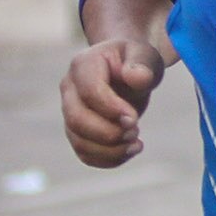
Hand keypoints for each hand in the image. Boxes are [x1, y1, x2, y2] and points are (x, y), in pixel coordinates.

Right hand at [61, 38, 164, 167]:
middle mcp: (69, 88)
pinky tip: (129, 151)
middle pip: (77, 120)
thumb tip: (138, 77)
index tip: (134, 118)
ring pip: (79, 141)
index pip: (89, 92)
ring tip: (136, 142)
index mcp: (83, 65)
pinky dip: (108, 159)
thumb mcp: (145, 56)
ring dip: (110, 150)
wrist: (129, 69)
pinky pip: (85, 153)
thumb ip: (142, 64)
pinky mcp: (77, 130)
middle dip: (109, 133)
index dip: (111, 109)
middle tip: (136, 130)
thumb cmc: (137, 61)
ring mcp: (70, 111)